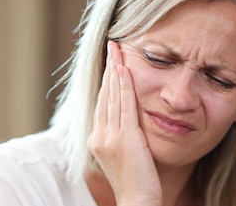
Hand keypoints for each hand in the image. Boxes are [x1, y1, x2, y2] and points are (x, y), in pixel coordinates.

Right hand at [87, 41, 161, 205]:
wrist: (138, 201)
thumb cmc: (137, 183)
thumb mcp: (126, 156)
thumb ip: (124, 137)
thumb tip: (131, 122)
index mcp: (98, 140)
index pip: (102, 103)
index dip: (106, 81)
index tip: (111, 62)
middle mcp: (99, 136)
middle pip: (104, 95)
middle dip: (109, 68)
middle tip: (112, 46)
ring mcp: (110, 137)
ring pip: (113, 96)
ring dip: (116, 70)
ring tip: (118, 49)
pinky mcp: (125, 138)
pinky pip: (125, 105)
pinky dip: (125, 86)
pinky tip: (126, 70)